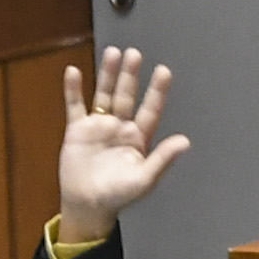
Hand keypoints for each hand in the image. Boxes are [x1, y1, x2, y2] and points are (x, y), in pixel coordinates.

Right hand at [57, 45, 189, 243]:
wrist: (88, 205)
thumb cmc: (119, 195)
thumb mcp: (144, 179)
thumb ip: (162, 158)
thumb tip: (185, 142)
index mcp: (139, 137)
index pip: (150, 109)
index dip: (157, 91)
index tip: (163, 71)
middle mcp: (120, 127)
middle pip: (126, 96)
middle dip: (130, 76)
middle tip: (134, 53)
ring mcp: (99, 126)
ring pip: (104, 95)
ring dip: (107, 75)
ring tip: (113, 53)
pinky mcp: (77, 129)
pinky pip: (75, 105)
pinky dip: (73, 89)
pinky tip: (73, 71)